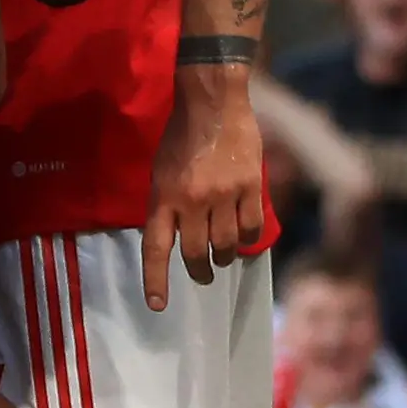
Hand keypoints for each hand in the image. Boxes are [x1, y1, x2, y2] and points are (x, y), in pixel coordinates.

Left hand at [144, 76, 265, 308]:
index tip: (158, 305)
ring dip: (224, 257)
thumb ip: (165, 203)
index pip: (155, 247)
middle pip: (195, 252)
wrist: (213, 102)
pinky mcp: (250, 187)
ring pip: (226, 244)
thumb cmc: (180, 135)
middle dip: (199, 270)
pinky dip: (247, 239)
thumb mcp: (159, 170)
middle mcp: (192, 200)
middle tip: (203, 275)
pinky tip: (244, 238)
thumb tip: (172, 234)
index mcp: (163, 196)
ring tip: (223, 257)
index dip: (156, 279)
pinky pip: (251, 227)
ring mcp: (223, 194)